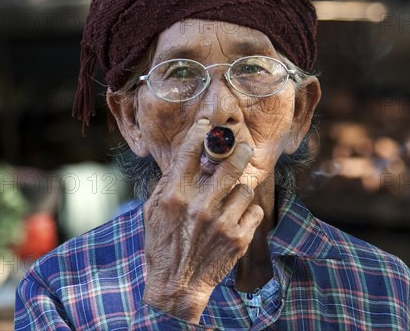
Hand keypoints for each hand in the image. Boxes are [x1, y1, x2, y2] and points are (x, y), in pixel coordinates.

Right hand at [141, 119, 264, 321]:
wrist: (177, 285)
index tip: (207, 124)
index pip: (189, 153)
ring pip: (245, 189)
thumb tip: (183, 156)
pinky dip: (249, 213)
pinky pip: (255, 211)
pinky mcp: (238, 239)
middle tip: (244, 149)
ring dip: (240, 191)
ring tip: (232, 199)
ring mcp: (221, 223)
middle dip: (240, 152)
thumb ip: (168, 183)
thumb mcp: (154, 212)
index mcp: (176, 196)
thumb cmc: (163, 246)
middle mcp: (200, 207)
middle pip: (230, 165)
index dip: (199, 132)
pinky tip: (237, 218)